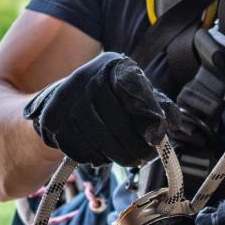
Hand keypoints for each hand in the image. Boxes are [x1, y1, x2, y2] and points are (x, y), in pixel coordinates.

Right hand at [23, 51, 174, 166]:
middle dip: (134, 144)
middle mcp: (85, 76)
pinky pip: (78, 147)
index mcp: (112, 64)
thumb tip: (172, 124)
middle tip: (144, 158)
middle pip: (114, 118)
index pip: (134, 88)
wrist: (67, 100)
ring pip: (96, 137)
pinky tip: (103, 155)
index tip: (158, 137)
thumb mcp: (137, 94)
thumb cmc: (113, 100)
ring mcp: (65, 98)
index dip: (148, 115)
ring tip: (128, 159)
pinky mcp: (52, 119)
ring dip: (116, 154)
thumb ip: (159, 106)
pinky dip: (94, 157)